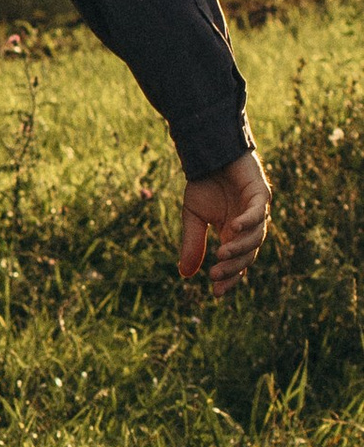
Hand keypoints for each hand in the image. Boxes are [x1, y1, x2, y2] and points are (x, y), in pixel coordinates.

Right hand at [179, 150, 269, 297]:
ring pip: (256, 237)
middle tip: (215, 274)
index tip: (216, 293)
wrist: (208, 154)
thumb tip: (185, 275)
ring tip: (221, 253)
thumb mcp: (193, 218)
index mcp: (234, 234)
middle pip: (248, 254)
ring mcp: (258, 211)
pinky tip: (233, 228)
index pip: (238, 262)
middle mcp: (249, 226)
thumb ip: (193, 244)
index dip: (229, 278)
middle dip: (232, 267)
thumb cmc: (203, 184)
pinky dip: (248, 222)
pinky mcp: (261, 193)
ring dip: (239, 247)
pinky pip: (259, 212)